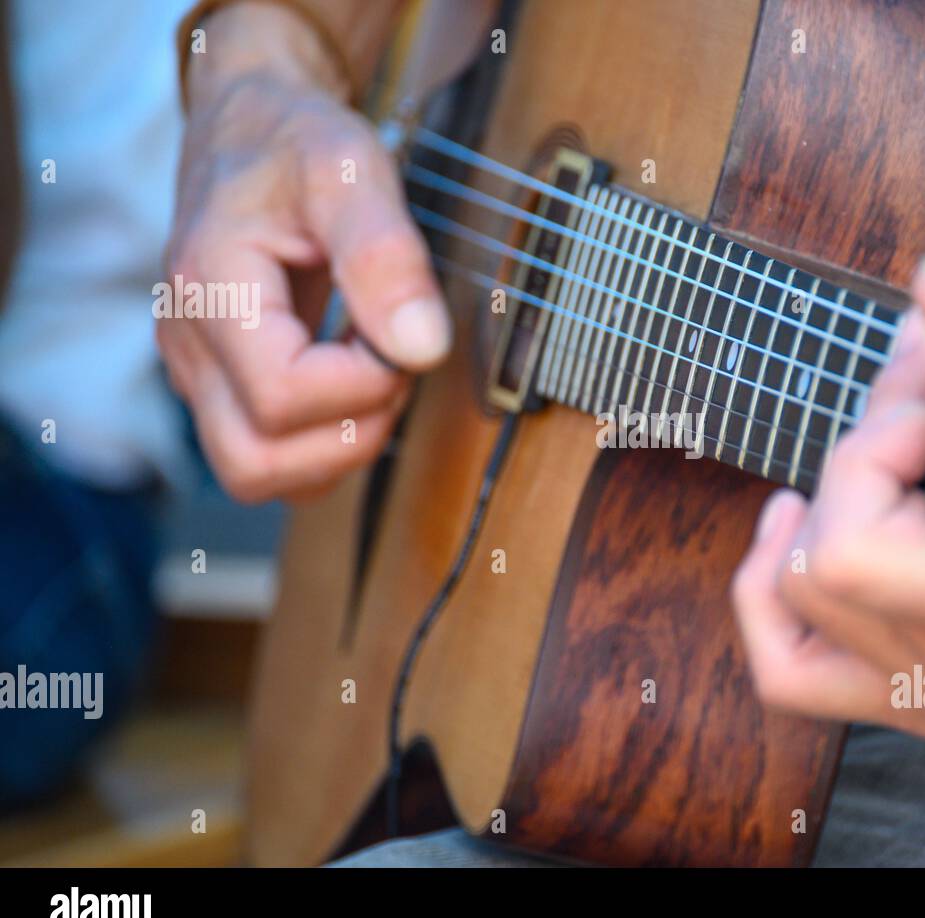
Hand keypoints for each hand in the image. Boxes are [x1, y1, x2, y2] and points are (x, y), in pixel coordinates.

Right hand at [157, 4, 448, 501]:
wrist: (251, 124)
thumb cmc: (296, 140)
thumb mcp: (351, 170)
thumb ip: (386, 256)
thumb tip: (424, 348)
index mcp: (210, 288)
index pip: (280, 398)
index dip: (362, 385)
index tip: (401, 334)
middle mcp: (188, 343)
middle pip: (253, 464)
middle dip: (349, 434)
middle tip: (391, 365)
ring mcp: (196, 370)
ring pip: (257, 474)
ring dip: (337, 446)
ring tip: (374, 368)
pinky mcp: (218, 382)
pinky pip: (268, 453)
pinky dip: (323, 439)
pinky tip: (353, 377)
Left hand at [731, 255, 924, 735]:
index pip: (860, 534)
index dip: (877, 427)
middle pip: (821, 563)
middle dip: (853, 464)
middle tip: (907, 417)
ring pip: (798, 610)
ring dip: (806, 526)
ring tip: (849, 475)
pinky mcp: (924, 709)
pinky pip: (793, 675)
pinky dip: (769, 604)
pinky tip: (789, 539)